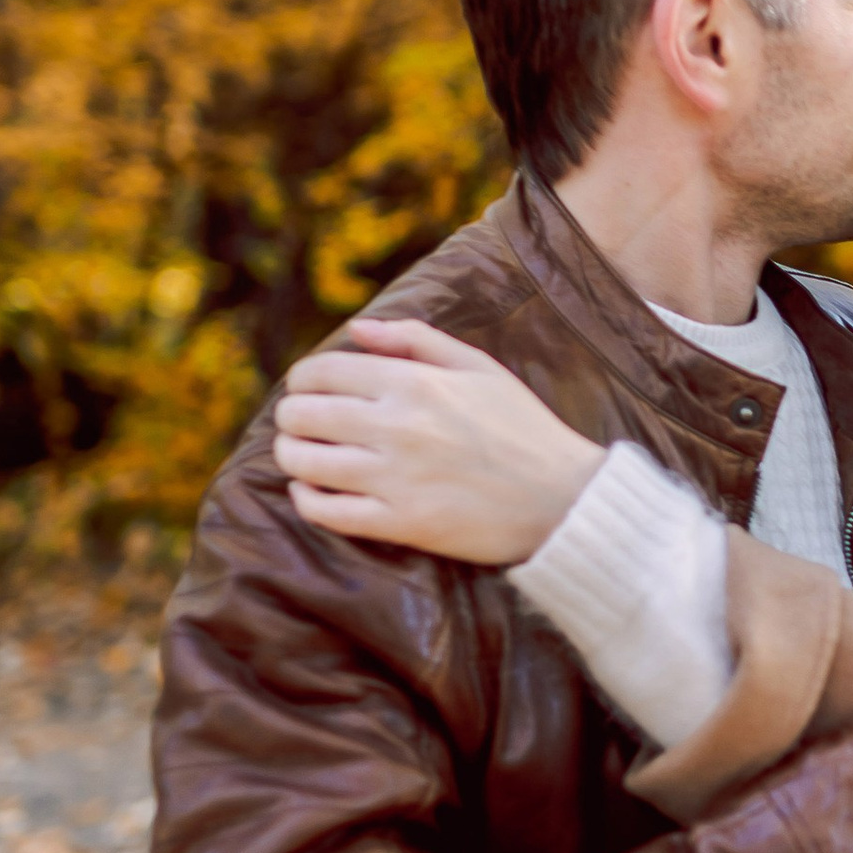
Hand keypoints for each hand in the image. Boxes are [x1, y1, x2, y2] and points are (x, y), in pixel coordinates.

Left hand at [274, 316, 603, 563]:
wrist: (563, 498)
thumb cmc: (523, 426)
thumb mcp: (478, 366)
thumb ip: (415, 340)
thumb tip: (355, 328)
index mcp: (414, 383)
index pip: (322, 372)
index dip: (302, 378)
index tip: (306, 387)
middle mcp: (397, 428)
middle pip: (303, 416)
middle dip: (290, 416)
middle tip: (297, 421)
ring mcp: (395, 479)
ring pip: (305, 463)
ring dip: (290, 455)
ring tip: (298, 453)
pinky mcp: (401, 524)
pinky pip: (327, 512)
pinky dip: (305, 500)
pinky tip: (308, 491)